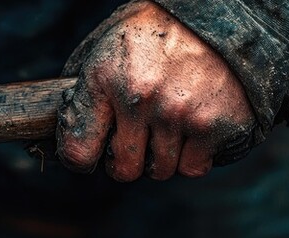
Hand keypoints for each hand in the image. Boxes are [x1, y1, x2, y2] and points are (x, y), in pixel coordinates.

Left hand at [57, 1, 255, 181]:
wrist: (217, 13)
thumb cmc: (154, 32)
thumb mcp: (107, 46)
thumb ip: (86, 90)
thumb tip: (71, 135)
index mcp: (105, 77)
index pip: (79, 151)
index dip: (82, 157)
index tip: (92, 152)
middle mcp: (140, 99)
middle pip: (124, 169)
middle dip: (127, 159)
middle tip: (135, 139)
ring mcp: (179, 114)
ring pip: (161, 170)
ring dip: (162, 156)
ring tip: (166, 125)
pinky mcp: (214, 125)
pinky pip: (193, 167)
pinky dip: (192, 155)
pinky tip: (191, 127)